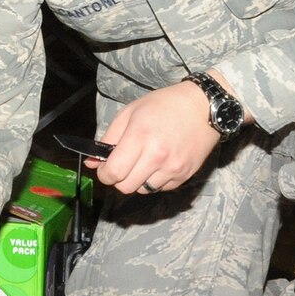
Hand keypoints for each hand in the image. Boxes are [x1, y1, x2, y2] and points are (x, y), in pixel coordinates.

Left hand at [85, 80, 220, 193]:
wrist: (203, 106)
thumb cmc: (164, 105)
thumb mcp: (130, 112)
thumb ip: (108, 138)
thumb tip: (92, 163)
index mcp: (140, 136)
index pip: (113, 172)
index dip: (103, 174)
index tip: (104, 168)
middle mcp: (157, 156)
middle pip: (125, 187)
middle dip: (118, 179)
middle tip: (122, 164)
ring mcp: (172, 168)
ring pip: (142, 190)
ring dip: (137, 180)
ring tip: (143, 160)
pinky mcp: (184, 176)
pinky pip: (160, 189)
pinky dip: (154, 180)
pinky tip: (159, 162)